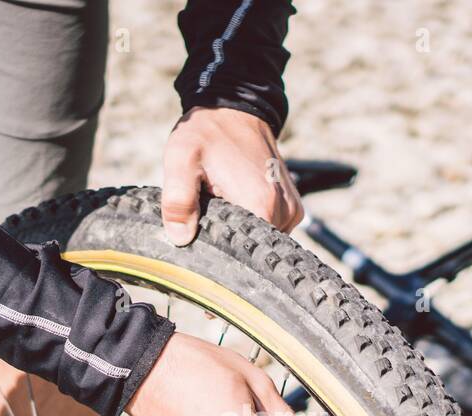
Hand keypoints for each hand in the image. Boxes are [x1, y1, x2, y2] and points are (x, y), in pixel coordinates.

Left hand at [161, 107, 302, 245]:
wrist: (233, 108)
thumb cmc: (207, 133)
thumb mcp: (181, 160)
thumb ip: (178, 201)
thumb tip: (180, 238)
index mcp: (261, 204)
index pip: (243, 252)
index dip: (220, 248)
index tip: (204, 230)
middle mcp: (284, 211)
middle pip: (253, 246)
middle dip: (229, 237)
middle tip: (210, 210)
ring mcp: (292, 210)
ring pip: (263, 239)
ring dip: (241, 228)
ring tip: (224, 202)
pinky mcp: (292, 207)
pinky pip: (272, 228)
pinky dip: (253, 222)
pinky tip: (238, 202)